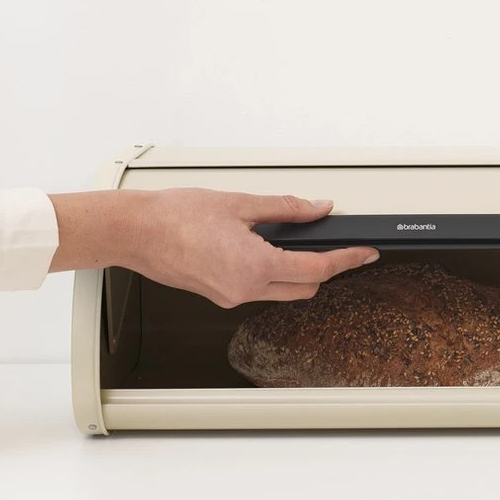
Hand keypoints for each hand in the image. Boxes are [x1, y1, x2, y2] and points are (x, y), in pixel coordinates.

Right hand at [49, 188, 377, 306]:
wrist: (134, 231)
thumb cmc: (174, 215)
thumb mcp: (240, 203)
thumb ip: (286, 208)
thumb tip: (317, 208)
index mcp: (255, 267)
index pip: (317, 269)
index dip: (347, 260)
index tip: (366, 253)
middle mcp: (245, 289)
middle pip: (304, 287)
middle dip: (326, 268)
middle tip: (339, 246)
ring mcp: (230, 296)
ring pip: (281, 291)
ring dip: (297, 272)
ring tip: (301, 242)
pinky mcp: (217, 295)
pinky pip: (258, 289)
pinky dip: (271, 272)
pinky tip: (266, 249)